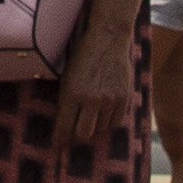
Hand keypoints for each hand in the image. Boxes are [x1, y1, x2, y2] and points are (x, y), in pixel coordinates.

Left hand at [58, 24, 137, 151]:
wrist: (107, 38)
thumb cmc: (83, 56)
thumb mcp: (67, 76)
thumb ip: (66, 99)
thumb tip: (63, 123)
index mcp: (72, 94)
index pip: (64, 127)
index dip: (60, 138)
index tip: (58, 144)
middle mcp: (91, 100)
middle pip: (83, 134)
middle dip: (77, 136)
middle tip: (75, 134)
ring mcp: (109, 99)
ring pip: (101, 128)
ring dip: (95, 125)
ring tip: (91, 116)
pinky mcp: (123, 97)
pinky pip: (116, 121)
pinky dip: (109, 120)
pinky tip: (104, 113)